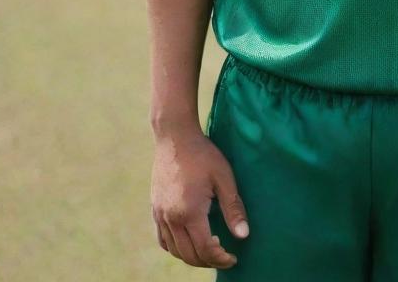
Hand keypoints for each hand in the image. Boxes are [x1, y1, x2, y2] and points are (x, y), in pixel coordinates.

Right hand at [151, 128, 248, 268]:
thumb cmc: (203, 154)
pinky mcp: (155, 209)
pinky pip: (163, 240)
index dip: (221, 259)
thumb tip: (243, 235)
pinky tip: (188, 241)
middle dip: (209, 261)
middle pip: (190, 254)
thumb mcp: (224, 177)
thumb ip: (233, 208)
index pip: (206, 249)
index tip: (234, 258)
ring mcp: (160, 214)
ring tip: (210, 250)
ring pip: (175, 250)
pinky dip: (176, 248)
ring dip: (193, 257)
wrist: (174, 136)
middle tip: (225, 257)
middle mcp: (171, 217)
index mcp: (190, 211)